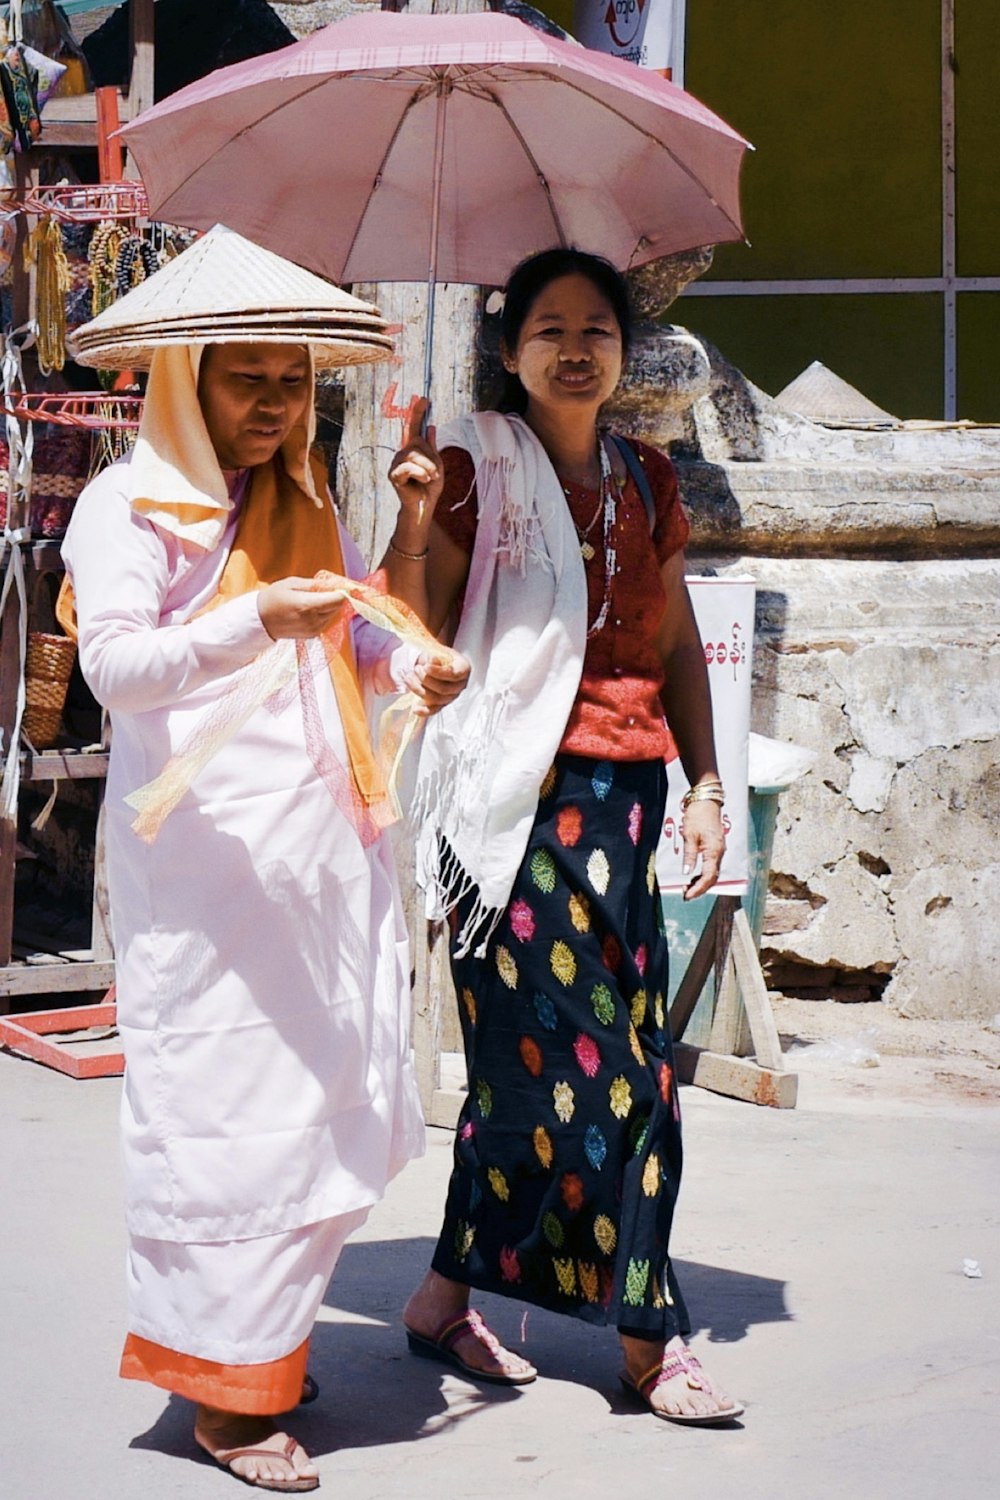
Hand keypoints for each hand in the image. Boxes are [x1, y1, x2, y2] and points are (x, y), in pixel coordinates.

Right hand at [258, 576, 346, 640]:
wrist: (260, 620)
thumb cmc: (273, 598)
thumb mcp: (292, 583)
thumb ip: (315, 584)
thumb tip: (333, 583)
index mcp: (308, 605)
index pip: (338, 599)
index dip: (342, 590)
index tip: (341, 584)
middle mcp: (313, 620)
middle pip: (338, 606)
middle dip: (335, 596)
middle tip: (325, 589)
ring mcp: (314, 629)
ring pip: (333, 614)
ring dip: (329, 605)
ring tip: (313, 598)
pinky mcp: (313, 635)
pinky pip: (327, 621)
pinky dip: (324, 613)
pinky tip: (311, 609)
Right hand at [388, 397, 442, 529]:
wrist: (423, 506)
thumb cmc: (429, 487)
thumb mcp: (436, 465)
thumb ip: (432, 447)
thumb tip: (431, 426)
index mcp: (413, 449)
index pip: (414, 427)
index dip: (418, 413)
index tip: (424, 399)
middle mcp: (402, 453)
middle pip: (417, 444)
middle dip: (429, 458)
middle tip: (435, 474)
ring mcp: (396, 463)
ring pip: (413, 455)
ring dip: (427, 468)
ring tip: (430, 478)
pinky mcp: (393, 474)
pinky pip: (408, 467)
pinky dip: (420, 474)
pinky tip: (422, 481)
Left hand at [403, 649, 469, 716]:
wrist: (435, 661)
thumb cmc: (437, 655)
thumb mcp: (438, 650)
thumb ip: (435, 655)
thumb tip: (432, 661)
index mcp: (463, 669)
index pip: (453, 674)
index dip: (438, 672)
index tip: (425, 666)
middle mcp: (460, 685)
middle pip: (443, 689)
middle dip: (425, 679)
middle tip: (416, 669)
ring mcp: (451, 696)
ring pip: (436, 699)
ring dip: (419, 689)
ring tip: (409, 678)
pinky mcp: (442, 704)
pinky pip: (434, 710)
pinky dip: (424, 711)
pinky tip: (415, 709)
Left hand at [681, 799, 725, 899]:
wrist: (706, 800)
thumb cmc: (698, 815)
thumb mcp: (689, 836)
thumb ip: (689, 855)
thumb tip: (687, 873)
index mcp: (714, 851)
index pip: (708, 877)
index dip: (698, 889)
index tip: (687, 895)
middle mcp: (720, 852)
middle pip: (713, 878)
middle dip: (700, 889)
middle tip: (686, 895)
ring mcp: (719, 850)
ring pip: (713, 872)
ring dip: (701, 882)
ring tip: (687, 887)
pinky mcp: (716, 847)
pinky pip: (712, 865)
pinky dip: (703, 874)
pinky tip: (693, 876)